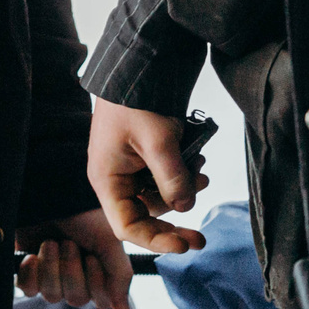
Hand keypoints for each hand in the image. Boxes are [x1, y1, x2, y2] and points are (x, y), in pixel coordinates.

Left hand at [15, 208, 134, 308]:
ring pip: (52, 295)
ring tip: (51, 242)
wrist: (51, 192)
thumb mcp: (109, 241)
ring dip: (51, 267)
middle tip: (68, 243)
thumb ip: (120, 276)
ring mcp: (52, 274)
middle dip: (71, 269)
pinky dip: (30, 274)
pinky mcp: (29, 269)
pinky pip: (27, 290)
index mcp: (99, 271)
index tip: (92, 257)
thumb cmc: (84, 212)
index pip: (100, 300)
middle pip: (76, 299)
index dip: (95, 281)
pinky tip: (32, 257)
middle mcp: (77, 277)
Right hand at [86, 99, 209, 254]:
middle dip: (175, 219)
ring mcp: (128, 168)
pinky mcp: (142, 157)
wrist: (138, 64)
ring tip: (202, 173)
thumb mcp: (159, 141)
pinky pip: (162, 178)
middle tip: (202, 237)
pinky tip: (197, 163)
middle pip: (144, 216)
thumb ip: (173, 179)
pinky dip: (182, 176)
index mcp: (107, 179)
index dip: (155, 240)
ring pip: (158, 197)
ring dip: (182, 191)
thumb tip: (186, 208)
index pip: (127, 226)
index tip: (184, 244)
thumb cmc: (137, 100)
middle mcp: (115, 178)